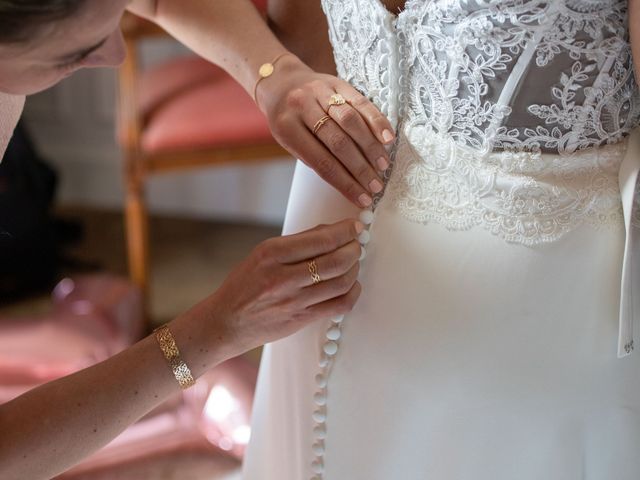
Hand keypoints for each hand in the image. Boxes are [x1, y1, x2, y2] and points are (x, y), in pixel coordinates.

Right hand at [183, 219, 363, 358]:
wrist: (226, 322)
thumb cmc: (244, 285)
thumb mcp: (262, 254)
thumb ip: (297, 242)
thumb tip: (332, 230)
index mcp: (272, 254)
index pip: (321, 239)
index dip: (345, 231)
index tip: (354, 226)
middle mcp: (283, 277)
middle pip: (335, 261)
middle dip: (354, 249)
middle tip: (357, 244)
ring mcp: (294, 301)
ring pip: (341, 282)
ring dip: (354, 269)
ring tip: (353, 262)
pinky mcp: (301, 319)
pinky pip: (339, 305)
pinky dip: (353, 292)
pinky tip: (352, 284)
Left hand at [257, 55, 394, 207]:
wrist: (281, 83)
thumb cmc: (288, 120)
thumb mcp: (290, 141)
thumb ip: (315, 157)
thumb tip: (349, 181)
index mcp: (287, 128)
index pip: (321, 162)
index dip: (345, 183)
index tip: (362, 198)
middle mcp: (303, 108)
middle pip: (338, 143)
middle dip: (360, 168)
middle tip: (375, 185)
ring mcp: (321, 92)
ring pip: (351, 122)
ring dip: (370, 147)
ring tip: (383, 165)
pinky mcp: (337, 82)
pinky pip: (361, 102)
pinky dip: (376, 121)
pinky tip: (387, 137)